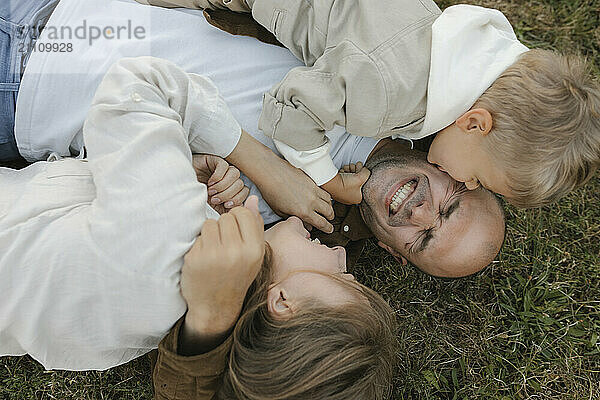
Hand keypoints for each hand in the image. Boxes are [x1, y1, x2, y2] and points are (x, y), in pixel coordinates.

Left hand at [181, 196, 264, 338]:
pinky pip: (197, 236)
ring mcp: (214, 255)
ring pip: (210, 223)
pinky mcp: (196, 259)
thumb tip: (251, 198)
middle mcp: (236, 252)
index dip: (237, 219)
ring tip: (214, 251)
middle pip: (226, 217)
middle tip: (224, 246)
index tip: (235, 232)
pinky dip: (199, 244)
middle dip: (224, 227)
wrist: (216, 307)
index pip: (243, 213)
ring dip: (210, 234)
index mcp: (254, 249)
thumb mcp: (254, 254)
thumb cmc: (237, 276)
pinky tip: (204, 259)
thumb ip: (255, 225)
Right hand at [192, 154, 249, 213]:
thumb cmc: (194, 199)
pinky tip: (210, 182)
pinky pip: (225, 166)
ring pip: (235, 174)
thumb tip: (235, 215)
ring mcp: (223, 170)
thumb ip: (224, 211)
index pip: (245, 192)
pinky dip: (218, 176)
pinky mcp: (215, 160)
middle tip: (214, 199)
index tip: (225, 205)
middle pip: (241, 184)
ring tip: (211, 191)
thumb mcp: (211, 208)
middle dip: (228, 194)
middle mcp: (229, 180)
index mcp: (231, 190)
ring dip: (223, 185)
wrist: (179, 186)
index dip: (237, 199)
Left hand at [257, 155, 334, 232]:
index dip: (327, 228)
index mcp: (303, 212)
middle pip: (329, 212)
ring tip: (327, 210)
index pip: (322, 223)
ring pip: (329, 201)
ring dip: (329, 207)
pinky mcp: (312, 181)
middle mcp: (311, 202)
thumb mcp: (280, 211)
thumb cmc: (271, 192)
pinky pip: (324, 191)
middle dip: (330, 218)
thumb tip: (306, 224)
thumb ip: (295, 219)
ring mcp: (313, 190)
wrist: (270, 173)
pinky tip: (321, 199)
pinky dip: (326, 197)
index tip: (329, 229)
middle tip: (328, 220)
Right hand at [322, 164, 370, 204]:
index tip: (361, 169)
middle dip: (356, 171)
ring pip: (349, 179)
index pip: (364, 184)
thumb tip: (365, 170)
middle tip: (354, 166)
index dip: (363, 174)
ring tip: (348, 167)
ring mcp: (342, 194)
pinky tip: (343, 170)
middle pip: (357, 181)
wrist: (331, 183)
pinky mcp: (336, 189)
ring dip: (350, 171)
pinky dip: (344, 173)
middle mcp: (350, 198)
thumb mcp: (363, 176)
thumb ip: (367, 172)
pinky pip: (343, 180)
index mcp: (358, 198)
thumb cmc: (347, 183)